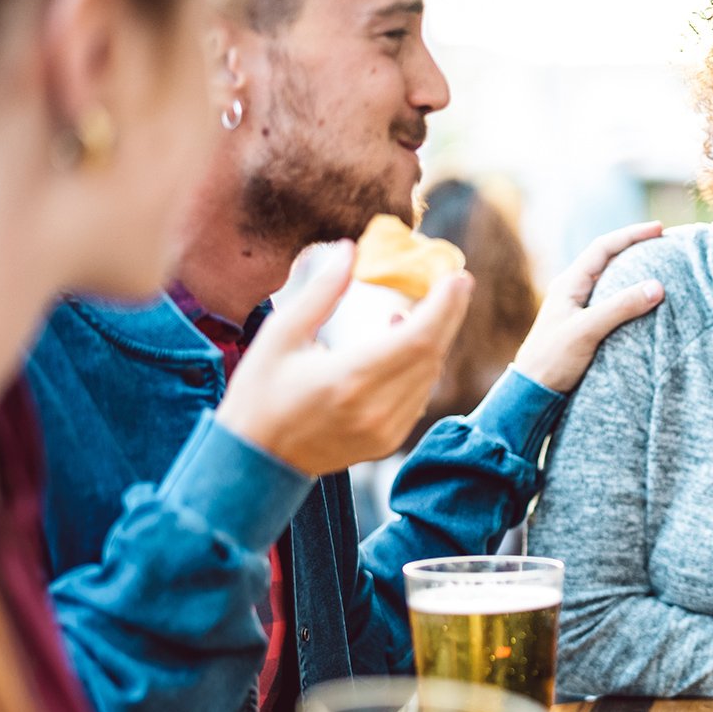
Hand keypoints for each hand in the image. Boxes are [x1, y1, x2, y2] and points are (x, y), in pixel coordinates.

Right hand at [215, 241, 472, 475]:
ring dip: (434, 339)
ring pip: (429, 376)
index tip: (457, 276)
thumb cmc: (259, 394)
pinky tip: (403, 344)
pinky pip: (419, 396)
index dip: (445, 306)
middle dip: (449, 314)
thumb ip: (321, 292)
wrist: (255, 460)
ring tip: (419, 310)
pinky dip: (421, 367)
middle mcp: (374, 409)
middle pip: (432, 355)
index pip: (417, 338)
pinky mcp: (387, 442)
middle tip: (456, 281)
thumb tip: (349, 250)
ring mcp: (385, 431)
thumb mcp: (280, 335)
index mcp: (348, 379)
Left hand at [513, 222, 664, 392]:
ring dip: (634, 271)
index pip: (603, 248)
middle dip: (635, 248)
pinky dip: (630, 295)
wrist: (532, 392)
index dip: (631, 235)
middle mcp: (573, 290)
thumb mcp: (587, 330)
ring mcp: (578, 308)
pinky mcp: (585, 326)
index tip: (659, 229)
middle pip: (608, 259)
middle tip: (664, 244)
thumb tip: (658, 286)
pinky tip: (645, 302)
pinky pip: (612, 301)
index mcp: (569, 283)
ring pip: (610, 280)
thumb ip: (621, 307)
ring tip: (660, 267)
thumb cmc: (552, 359)